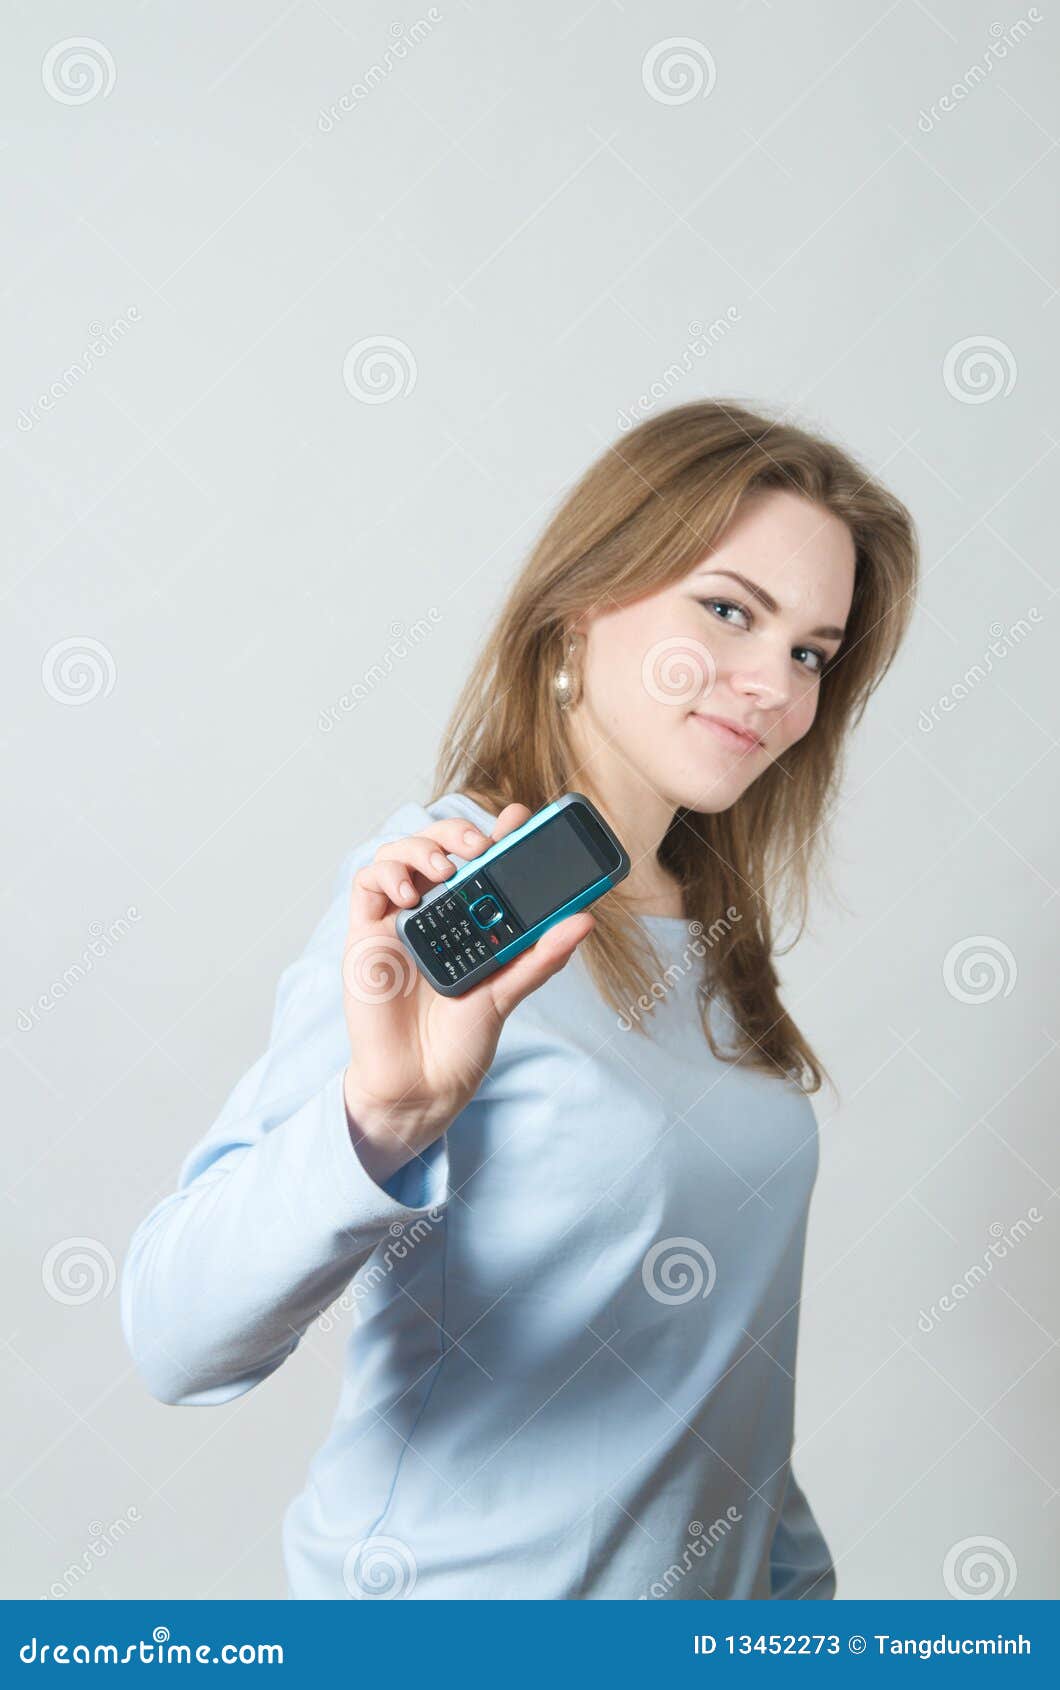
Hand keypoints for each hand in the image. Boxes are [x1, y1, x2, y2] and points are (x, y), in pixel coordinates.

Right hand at [341, 803, 593, 1184]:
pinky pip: (367, 884)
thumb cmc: (462, 1040)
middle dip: (457, 831)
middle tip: (479, 844)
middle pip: (438, 845)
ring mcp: (398, 920)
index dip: (498, 831)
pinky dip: (386, 875)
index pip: (481, 860)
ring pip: (400, 854)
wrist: (422, 1083)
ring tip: (444, 869)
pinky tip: (409, 893)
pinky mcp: (365, 934)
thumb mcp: (509, 992)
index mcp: (470, 917)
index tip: (519, 816)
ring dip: (421, 847)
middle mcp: (433, 911)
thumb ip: (542, 955)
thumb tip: (585, 919)